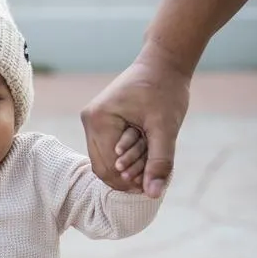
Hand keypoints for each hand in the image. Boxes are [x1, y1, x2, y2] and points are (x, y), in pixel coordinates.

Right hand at [81, 40, 190, 197]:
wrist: (163, 63)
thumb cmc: (165, 90)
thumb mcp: (166, 128)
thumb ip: (159, 161)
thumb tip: (154, 194)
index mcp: (99, 119)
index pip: (107, 167)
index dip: (128, 182)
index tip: (152, 185)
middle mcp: (90, 120)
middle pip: (102, 168)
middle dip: (127, 176)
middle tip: (152, 176)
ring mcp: (92, 122)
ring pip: (104, 162)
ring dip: (128, 168)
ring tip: (150, 158)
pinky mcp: (100, 122)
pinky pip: (108, 151)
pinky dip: (126, 158)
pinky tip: (144, 153)